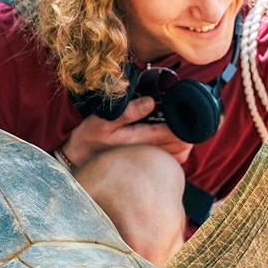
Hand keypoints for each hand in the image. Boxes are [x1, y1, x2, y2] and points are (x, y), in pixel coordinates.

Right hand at [61, 96, 193, 166]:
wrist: (80, 162)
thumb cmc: (90, 139)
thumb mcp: (103, 121)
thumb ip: (128, 112)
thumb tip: (151, 102)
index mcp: (141, 140)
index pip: (176, 133)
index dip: (186, 120)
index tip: (185, 107)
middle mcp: (149, 153)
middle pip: (183, 144)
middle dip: (188, 129)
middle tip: (185, 113)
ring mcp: (149, 162)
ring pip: (180, 154)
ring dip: (185, 140)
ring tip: (181, 125)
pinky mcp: (147, 165)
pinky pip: (172, 161)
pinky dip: (177, 150)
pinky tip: (172, 139)